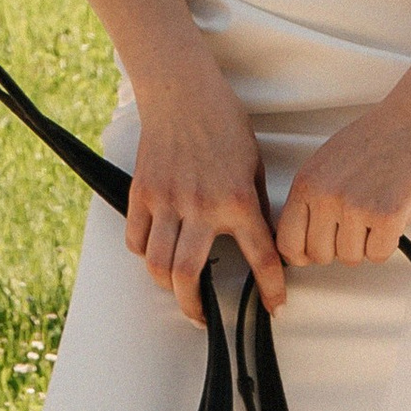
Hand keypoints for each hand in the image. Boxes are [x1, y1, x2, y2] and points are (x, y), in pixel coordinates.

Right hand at [126, 71, 284, 319]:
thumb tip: (262, 240)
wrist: (183, 92)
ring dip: (166, 286)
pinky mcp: (142, 193)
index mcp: (238, 200)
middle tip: (203, 318)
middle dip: (195, 308)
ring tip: (176, 289)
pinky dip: (143, 253)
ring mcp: (167, 201)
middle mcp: (202, 207)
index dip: (270, 289)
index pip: (260, 257)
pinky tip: (154, 253)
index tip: (274, 308)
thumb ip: (255, 205)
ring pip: (156, 264)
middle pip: (188, 276)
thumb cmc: (224, 123)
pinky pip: (136, 239)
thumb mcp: (254, 164)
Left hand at [278, 88, 410, 268]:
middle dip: (339, 247)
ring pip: (350, 258)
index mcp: (307, 182)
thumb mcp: (328, 162)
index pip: (287, 242)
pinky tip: (391, 219)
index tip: (313, 253)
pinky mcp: (387, 216)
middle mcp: (327, 196)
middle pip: (320, 256)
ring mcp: (356, 207)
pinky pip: (379, 254)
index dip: (302, 254)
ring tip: (375, 214)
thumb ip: (312, 197)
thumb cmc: (378, 137)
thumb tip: (303, 236)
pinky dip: (388, 243)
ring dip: (365, 244)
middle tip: (355, 226)